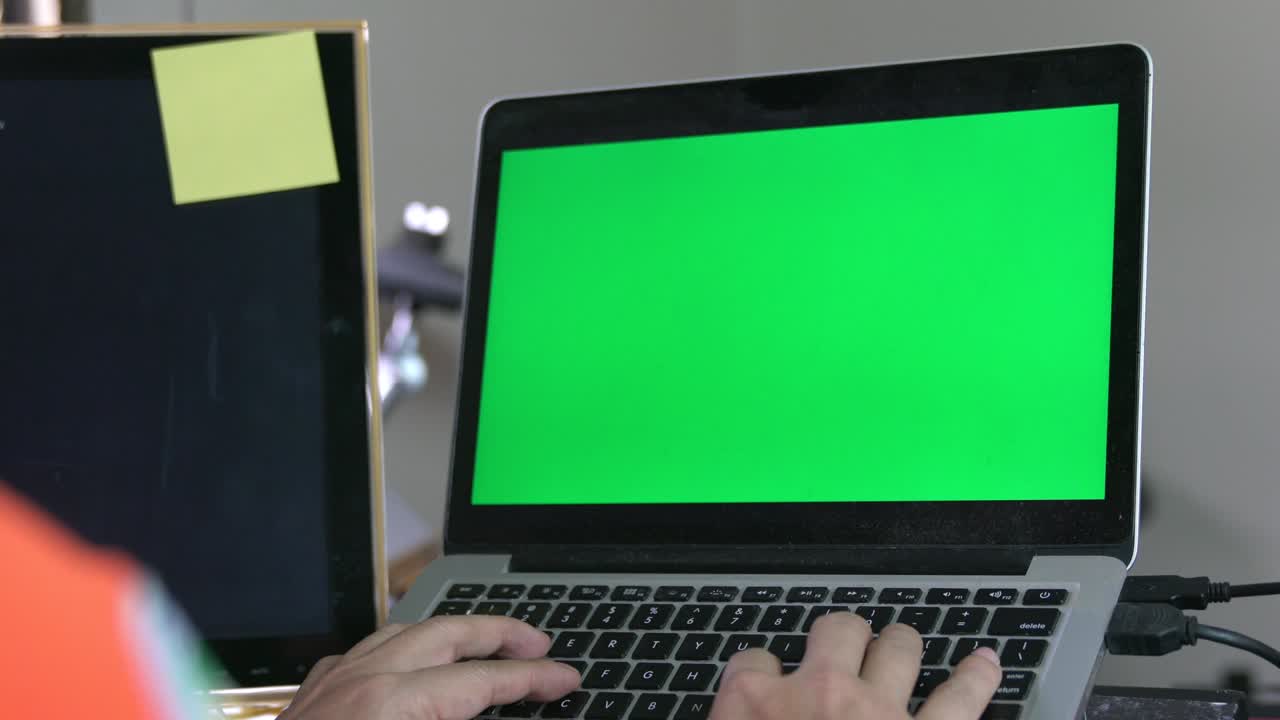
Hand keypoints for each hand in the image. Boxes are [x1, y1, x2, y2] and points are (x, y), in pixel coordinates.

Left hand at [279, 616, 579, 719]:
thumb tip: (499, 713)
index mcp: (395, 706)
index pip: (484, 680)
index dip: (533, 679)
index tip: (565, 678)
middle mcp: (364, 682)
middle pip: (448, 634)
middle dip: (500, 633)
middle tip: (538, 645)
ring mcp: (333, 683)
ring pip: (404, 632)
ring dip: (452, 633)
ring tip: (484, 642)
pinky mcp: (311, 697)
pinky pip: (364, 652)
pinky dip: (400, 648)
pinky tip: (410, 661)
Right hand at [710, 613, 1001, 719]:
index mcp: (755, 707)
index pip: (754, 663)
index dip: (762, 673)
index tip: (765, 685)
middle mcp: (819, 694)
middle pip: (835, 632)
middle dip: (841, 637)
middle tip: (844, 649)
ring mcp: (880, 711)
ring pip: (897, 647)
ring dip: (899, 644)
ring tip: (902, 644)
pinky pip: (961, 695)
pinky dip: (977, 676)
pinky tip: (985, 662)